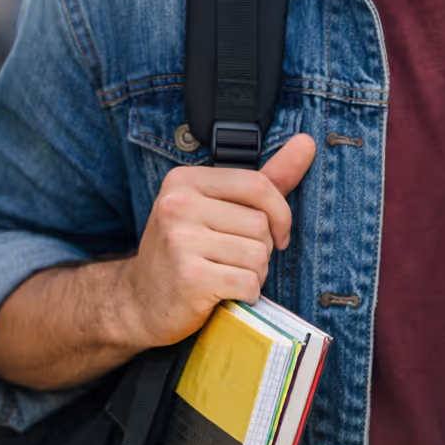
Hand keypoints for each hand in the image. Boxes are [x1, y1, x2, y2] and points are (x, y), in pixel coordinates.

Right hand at [117, 133, 315, 348]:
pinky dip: (247, 294)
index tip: (278, 234)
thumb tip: (307, 142)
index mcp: (185, 180)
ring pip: (258, 255)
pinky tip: (225, 294)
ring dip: (254, 273)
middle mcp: (177, 205)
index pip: (258, 185)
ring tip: (227, 275)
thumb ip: (267, 177)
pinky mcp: (189, 277)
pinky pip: (248, 282)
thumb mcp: (220, 206)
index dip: (280, 214)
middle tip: (234, 260)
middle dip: (262, 249)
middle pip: (260, 225)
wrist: (138, 301)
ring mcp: (180, 241)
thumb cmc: (186, 250)